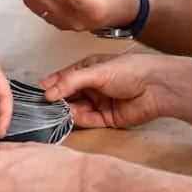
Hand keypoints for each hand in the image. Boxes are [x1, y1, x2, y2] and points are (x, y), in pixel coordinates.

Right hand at [39, 52, 174, 128]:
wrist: (157, 87)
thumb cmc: (128, 70)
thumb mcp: (96, 71)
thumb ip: (70, 82)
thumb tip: (47, 94)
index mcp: (86, 69)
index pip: (62, 78)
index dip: (49, 85)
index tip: (34, 93)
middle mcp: (91, 86)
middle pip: (67, 95)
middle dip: (55, 101)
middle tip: (41, 107)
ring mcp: (98, 103)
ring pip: (76, 109)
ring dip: (66, 111)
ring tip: (55, 112)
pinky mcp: (107, 119)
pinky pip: (89, 121)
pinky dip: (79, 120)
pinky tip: (71, 117)